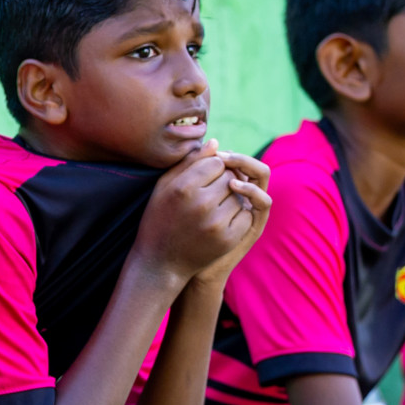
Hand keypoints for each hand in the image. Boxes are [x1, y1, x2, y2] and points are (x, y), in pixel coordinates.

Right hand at [132, 141, 270, 283]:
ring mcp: (216, 223)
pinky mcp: (227, 239)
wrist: (160, 262)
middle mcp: (200, 203)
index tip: (201, 180)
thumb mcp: (164, 187)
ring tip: (212, 209)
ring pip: (240, 195)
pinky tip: (220, 222)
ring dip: (231, 199)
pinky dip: (237, 216)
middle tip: (208, 195)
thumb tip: (216, 142)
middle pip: (230, 177)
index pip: (216, 162)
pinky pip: (245, 214)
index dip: (211, 169)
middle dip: (223, 182)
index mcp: (183, 187)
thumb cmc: (159, 219)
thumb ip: (189, 163)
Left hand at [190, 152, 271, 288]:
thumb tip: (203, 145)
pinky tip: (234, 185)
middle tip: (223, 154)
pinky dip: (253, 190)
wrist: (180, 263)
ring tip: (227, 164)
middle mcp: (243, 198)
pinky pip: (264, 202)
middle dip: (239, 158)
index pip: (236, 161)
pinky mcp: (254, 225)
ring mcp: (250, 210)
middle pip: (253, 166)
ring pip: (262, 179)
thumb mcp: (183, 196)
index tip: (213, 149)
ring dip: (248, 167)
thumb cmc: (178, 227)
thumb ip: (192, 173)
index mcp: (227, 190)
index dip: (228, 152)